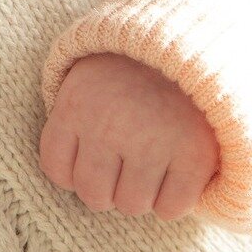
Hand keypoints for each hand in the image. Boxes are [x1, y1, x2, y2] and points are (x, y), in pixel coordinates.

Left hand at [38, 53, 219, 221]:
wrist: (192, 42)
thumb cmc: (133, 70)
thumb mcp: (89, 78)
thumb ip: (72, 120)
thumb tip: (66, 178)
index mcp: (77, 104)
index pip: (56, 170)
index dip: (74, 172)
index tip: (92, 156)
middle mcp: (110, 125)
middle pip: (94, 196)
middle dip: (108, 187)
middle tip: (124, 163)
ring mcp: (154, 141)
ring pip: (132, 206)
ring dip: (141, 193)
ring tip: (151, 161)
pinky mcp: (194, 155)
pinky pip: (171, 209)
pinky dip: (172, 200)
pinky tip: (175, 172)